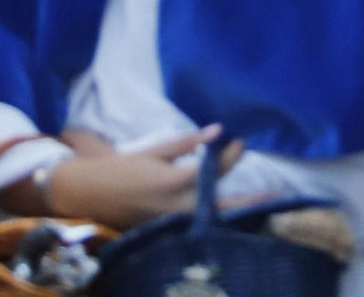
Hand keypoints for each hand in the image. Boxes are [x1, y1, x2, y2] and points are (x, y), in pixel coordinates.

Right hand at [46, 127, 244, 230]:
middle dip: (248, 202)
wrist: (89, 196)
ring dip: (235, 215)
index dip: (229, 156)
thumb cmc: (120, 168)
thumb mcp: (152, 152)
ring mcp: (172, 224)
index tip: (242, 142)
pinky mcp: (166, 232)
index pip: (212, 171)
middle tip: (274, 195)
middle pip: (220, 206)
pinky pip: (197, 227)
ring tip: (259, 209)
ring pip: (212, 221)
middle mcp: (177, 208)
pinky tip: (229, 219)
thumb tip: (217, 131)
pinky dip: (215, 223)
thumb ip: (185, 144)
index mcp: (173, 183)